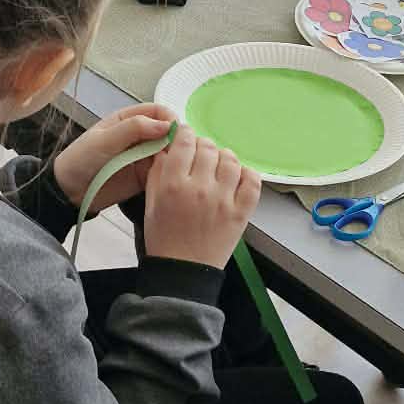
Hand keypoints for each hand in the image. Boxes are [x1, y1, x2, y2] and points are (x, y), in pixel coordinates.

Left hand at [53, 104, 175, 212]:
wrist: (69, 191)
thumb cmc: (80, 160)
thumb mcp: (104, 141)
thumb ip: (133, 129)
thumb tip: (166, 125)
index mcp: (127, 120)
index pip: (156, 111)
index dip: (169, 118)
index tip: (176, 129)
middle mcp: (139, 136)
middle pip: (167, 131)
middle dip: (176, 138)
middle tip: (180, 150)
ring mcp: (144, 156)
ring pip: (169, 151)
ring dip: (176, 156)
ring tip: (176, 164)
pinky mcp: (146, 175)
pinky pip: (164, 170)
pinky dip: (170, 172)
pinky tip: (170, 176)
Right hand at [142, 123, 260, 266]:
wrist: (183, 270)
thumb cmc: (163, 237)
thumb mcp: (151, 203)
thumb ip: (157, 172)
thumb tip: (166, 147)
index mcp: (173, 184)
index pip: (185, 142)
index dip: (185, 134)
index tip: (185, 136)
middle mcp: (200, 188)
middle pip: (208, 148)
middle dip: (202, 146)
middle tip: (200, 155)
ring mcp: (224, 200)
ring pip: (230, 160)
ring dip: (223, 157)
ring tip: (217, 166)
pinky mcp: (242, 212)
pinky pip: (252, 181)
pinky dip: (246, 174)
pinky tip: (236, 177)